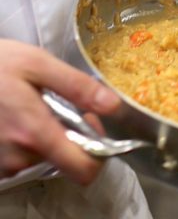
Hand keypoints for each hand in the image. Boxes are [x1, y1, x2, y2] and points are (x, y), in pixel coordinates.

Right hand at [0, 39, 119, 184]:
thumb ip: (76, 86)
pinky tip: (17, 114)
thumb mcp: (38, 64)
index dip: (98, 149)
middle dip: (68, 131)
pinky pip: (23, 155)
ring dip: (45, 132)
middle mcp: (18, 157)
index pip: (83, 169)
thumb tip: (112, 105)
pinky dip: (27, 137)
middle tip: (55, 102)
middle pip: (65, 158)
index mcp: (34, 134)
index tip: (90, 122)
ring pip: (44, 155)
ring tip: (30, 104)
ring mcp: (2, 164)